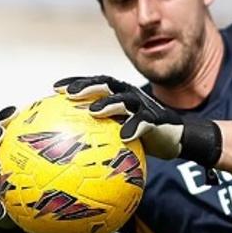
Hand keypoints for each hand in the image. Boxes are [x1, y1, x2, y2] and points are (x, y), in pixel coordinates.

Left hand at [53, 75, 220, 163]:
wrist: (177, 138)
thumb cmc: (144, 137)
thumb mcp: (119, 133)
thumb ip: (100, 134)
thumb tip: (71, 150)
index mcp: (119, 94)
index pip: (94, 83)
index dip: (75, 82)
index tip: (55, 88)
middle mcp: (130, 95)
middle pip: (106, 84)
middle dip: (87, 87)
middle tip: (70, 94)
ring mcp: (144, 106)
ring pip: (124, 99)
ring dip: (108, 103)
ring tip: (93, 111)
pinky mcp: (157, 119)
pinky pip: (144, 122)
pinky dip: (134, 127)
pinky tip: (124, 136)